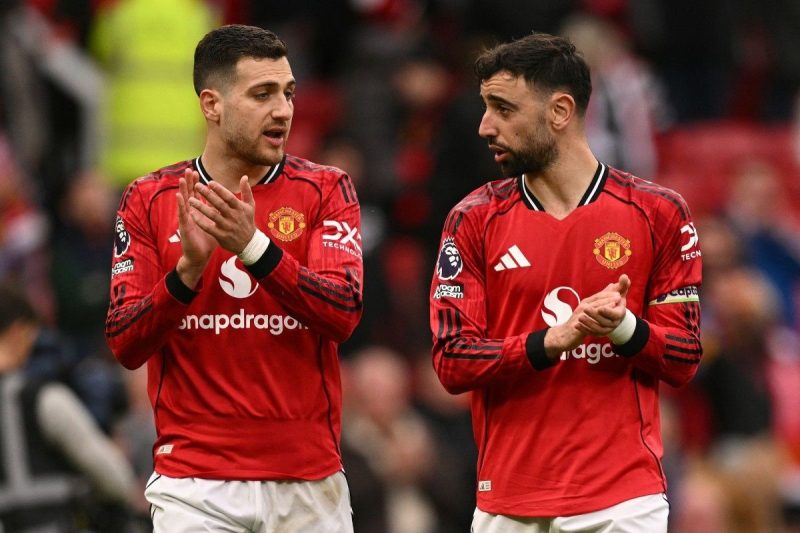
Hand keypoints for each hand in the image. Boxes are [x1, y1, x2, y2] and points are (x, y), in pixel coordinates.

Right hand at [176, 168, 216, 286]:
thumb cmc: (207, 240)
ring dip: (183, 190)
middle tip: (189, 170)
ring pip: (184, 202)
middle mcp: (192, 213)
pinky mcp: (185, 226)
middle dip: (190, 183)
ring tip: (182, 179)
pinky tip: (179, 196)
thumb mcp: (215, 225)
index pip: (198, 195)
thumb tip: (225, 205)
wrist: (200, 256)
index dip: (198, 184)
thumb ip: (218, 214)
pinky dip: (180, 204)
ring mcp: (187, 219)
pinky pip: (182, 214)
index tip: (198, 173)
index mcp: (199, 212)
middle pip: (190, 195)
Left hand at [189, 176, 255, 253]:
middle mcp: (234, 217)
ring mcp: (227, 227)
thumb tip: (244, 176)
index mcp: (240, 208)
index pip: (229, 196)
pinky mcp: (221, 236)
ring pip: (212, 215)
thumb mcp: (250, 206)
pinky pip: (208, 227)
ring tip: (190, 200)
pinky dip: (200, 221)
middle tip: (196, 185)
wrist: (248, 243)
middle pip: (219, 204)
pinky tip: (191, 214)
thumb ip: (246, 191)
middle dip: (207, 194)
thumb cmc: (247, 221)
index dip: (219, 189)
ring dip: (200, 207)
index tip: (209, 182)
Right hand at [544, 274, 629, 357]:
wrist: (564, 335)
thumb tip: (604, 292)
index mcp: (585, 304)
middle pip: (596, 301)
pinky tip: (604, 320)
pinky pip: (589, 323)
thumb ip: (597, 302)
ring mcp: (579, 317)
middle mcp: (581, 308)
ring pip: (593, 310)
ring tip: (614, 304)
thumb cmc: (577, 322)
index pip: (597, 296)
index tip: (619, 290)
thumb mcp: (586, 311)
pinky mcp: (578, 327)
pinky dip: (596, 319)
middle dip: (608, 297)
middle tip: (619, 295)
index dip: (608, 293)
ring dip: (604, 306)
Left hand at [577, 274, 629, 335]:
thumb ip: (622, 285)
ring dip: (588, 323)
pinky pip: (592, 333)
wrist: (611, 313)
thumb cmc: (615, 300)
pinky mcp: (599, 333)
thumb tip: (624, 276)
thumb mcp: (619, 292)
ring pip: (598, 329)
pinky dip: (584, 330)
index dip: (608, 312)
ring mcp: (607, 329)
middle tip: (585, 309)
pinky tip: (576, 325)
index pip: (615, 315)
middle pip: (605, 322)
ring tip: (579, 317)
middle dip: (594, 316)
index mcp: (620, 313)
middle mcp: (614, 323)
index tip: (600, 308)